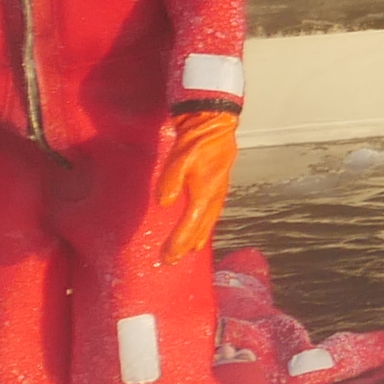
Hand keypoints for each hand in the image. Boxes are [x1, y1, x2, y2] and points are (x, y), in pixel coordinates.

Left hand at [149, 105, 238, 263]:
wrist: (215, 122)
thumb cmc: (197, 139)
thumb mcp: (181, 156)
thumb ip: (172, 179)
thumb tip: (164, 203)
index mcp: (205, 192)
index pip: (191, 224)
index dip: (179, 242)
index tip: (168, 257)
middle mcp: (214, 195)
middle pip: (201, 227)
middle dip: (187, 245)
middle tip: (173, 261)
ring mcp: (218, 190)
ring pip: (209, 220)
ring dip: (198, 236)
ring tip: (191, 249)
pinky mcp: (217, 184)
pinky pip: (211, 211)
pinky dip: (204, 223)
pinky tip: (200, 224)